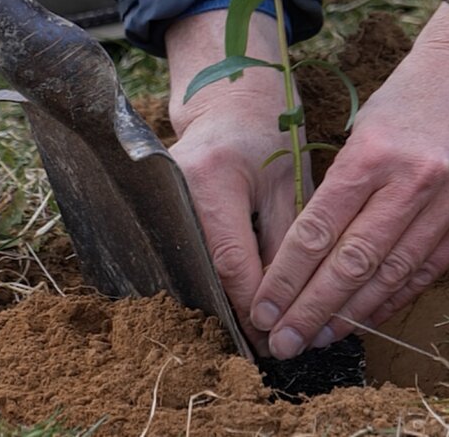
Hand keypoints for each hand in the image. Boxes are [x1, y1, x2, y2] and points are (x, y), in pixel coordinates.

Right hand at [165, 10, 309, 355]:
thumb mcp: (289, 181)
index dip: (255, 305)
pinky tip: (238, 301)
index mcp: (211, 178)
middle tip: (271, 345)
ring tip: (258, 330)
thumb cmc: (268, 135)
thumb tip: (292, 302)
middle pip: (205, 272)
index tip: (279, 336)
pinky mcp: (156, 211)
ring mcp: (157, 202)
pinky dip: (213, 281)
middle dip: (238, 312)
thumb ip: (287, 239)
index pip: (232, 261)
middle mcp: (172, 192)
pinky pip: (187, 257)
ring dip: (225, 300)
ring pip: (193, 269)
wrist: (228, 104)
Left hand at [249, 2, 448, 358]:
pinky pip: (429, 269)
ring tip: (320, 338)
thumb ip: (342, 188)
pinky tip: (367, 317)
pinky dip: (394, 297)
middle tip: (284, 343)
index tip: (264, 310)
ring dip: (352, 314)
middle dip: (312, 309)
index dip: (287, 278)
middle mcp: (414, 181)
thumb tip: (309, 255)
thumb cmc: (410, 98)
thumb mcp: (364, 128)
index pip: (318, 231)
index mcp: (372, 153)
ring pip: (391, 274)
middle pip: (352, 263)